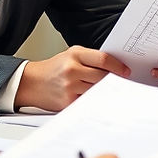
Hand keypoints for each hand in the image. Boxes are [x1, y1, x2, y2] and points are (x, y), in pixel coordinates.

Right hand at [16, 47, 130, 111]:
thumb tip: (115, 68)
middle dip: (114, 80)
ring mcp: (70, 87)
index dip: (118, 66)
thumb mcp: (70, 55)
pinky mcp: (68, 102)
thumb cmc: (54, 68)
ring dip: (105, 91)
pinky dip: (94, 100)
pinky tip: (96, 98)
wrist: (31, 82)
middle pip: (103, 77)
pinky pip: (88, 101)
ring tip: (107, 90)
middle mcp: (72, 70)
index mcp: (75, 55)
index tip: (126, 71)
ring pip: (98, 90)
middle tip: (121, 82)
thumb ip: (91, 59)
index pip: (104, 60)